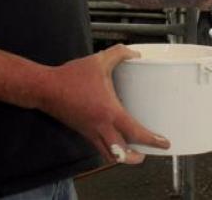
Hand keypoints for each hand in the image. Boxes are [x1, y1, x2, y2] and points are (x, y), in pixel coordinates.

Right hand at [37, 45, 169, 163]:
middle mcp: (101, 127)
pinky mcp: (82, 132)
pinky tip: (114, 139)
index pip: (135, 132)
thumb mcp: (98, 61)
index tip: (164, 143)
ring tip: (133, 152)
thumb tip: (135, 54)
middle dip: (136, 158)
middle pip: (122, 154)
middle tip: (147, 152)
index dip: (152, 140)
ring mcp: (90, 132)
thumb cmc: (72, 76)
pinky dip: (110, 149)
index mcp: (109, 112)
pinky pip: (98, 147)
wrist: (46, 88)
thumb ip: (119, 54)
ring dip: (123, 157)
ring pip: (109, 154)